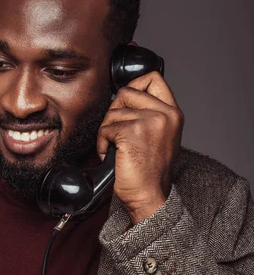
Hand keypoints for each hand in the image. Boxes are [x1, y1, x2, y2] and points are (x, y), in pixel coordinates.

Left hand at [97, 71, 183, 223]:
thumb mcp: (162, 137)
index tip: (126, 101)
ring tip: (116, 149)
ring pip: (112, 112)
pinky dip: (102, 143)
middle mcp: (164, 114)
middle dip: (114, 112)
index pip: (153, 78)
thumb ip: (152, 114)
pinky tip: (111, 155)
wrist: (149, 196)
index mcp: (173, 113)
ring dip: (107, 132)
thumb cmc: (150, 172)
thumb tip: (128, 96)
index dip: (134, 84)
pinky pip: (105, 128)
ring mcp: (148, 121)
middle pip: (125, 92)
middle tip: (116, 133)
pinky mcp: (131, 132)